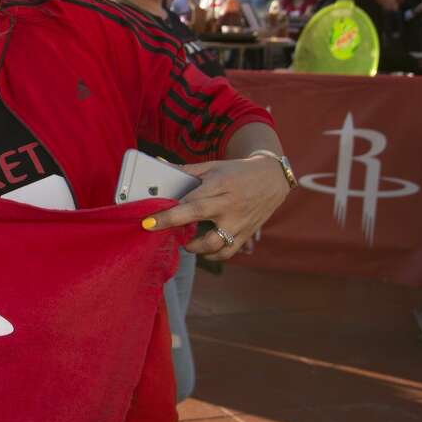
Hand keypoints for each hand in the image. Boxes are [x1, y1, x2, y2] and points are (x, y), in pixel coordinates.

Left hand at [144, 156, 290, 260]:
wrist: (272, 179)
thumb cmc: (237, 172)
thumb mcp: (213, 166)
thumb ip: (185, 170)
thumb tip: (159, 166)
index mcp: (219, 185)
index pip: (189, 199)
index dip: (168, 211)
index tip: (148, 220)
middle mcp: (229, 205)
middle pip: (197, 216)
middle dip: (173, 225)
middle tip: (154, 229)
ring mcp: (239, 222)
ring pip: (214, 243)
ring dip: (194, 247)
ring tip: (185, 242)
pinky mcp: (246, 233)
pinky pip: (227, 252)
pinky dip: (213, 256)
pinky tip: (202, 250)